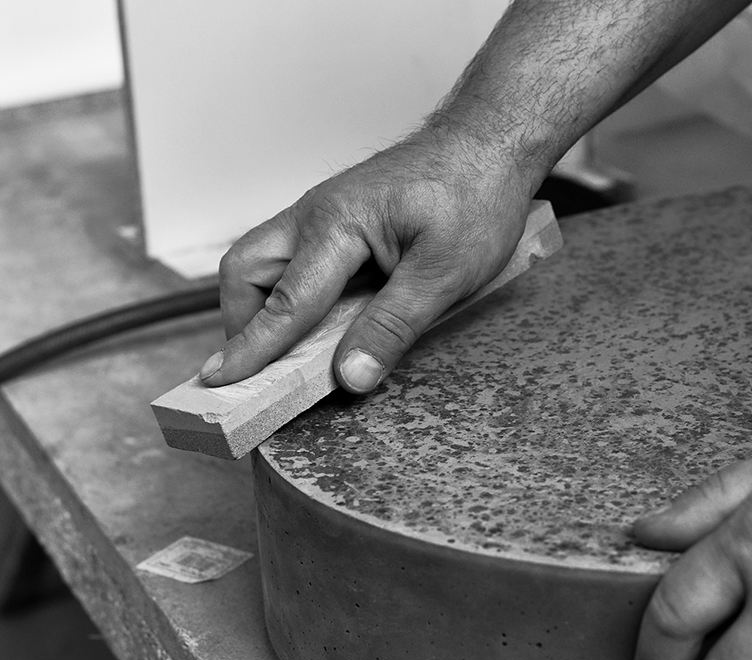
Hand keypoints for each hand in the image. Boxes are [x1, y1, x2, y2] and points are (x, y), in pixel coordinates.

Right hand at [199, 130, 533, 391]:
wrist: (491, 143)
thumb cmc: (475, 195)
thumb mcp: (445, 274)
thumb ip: (394, 326)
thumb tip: (351, 376)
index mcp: (336, 224)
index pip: (285, 302)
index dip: (253, 349)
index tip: (219, 384)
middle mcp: (315, 214)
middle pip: (246, 271)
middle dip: (244, 323)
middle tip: (260, 372)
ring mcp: (322, 213)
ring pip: (265, 263)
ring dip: (267, 307)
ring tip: (289, 354)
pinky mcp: (338, 220)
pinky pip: (296, 260)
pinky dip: (293, 294)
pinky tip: (324, 322)